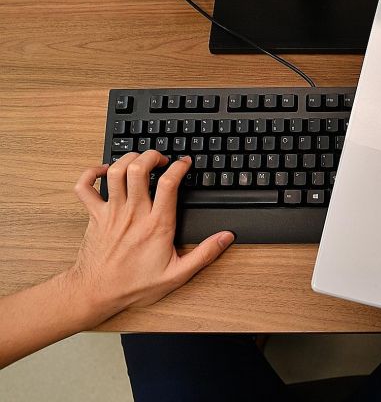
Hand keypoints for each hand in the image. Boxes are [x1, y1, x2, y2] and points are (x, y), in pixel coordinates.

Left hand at [68, 151, 233, 322]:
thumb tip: (226, 237)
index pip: (169, 184)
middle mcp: (133, 214)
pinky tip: (103, 172)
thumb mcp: (177, 274)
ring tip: (138, 161)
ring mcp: (111, 213)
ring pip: (115, 172)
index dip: (179, 167)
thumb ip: (205, 254)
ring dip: (127, 159)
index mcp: (157, 225)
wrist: (97, 293)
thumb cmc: (134, 286)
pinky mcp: (94, 216)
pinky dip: (91, 173)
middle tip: (160, 159)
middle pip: (139, 169)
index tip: (185, 163)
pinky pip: (85, 187)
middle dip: (152, 156)